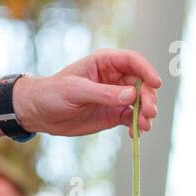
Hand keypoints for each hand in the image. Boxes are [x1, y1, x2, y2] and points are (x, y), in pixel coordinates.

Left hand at [12, 49, 160, 139]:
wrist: (40, 112)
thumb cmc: (53, 93)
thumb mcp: (76, 90)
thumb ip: (104, 93)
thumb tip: (132, 94)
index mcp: (104, 62)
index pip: (133, 61)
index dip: (147, 70)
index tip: (156, 84)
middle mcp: (114, 78)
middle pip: (141, 84)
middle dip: (148, 97)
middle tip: (149, 113)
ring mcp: (115, 96)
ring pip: (140, 102)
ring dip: (146, 113)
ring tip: (144, 126)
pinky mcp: (113, 114)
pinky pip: (131, 117)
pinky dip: (137, 125)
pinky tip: (136, 133)